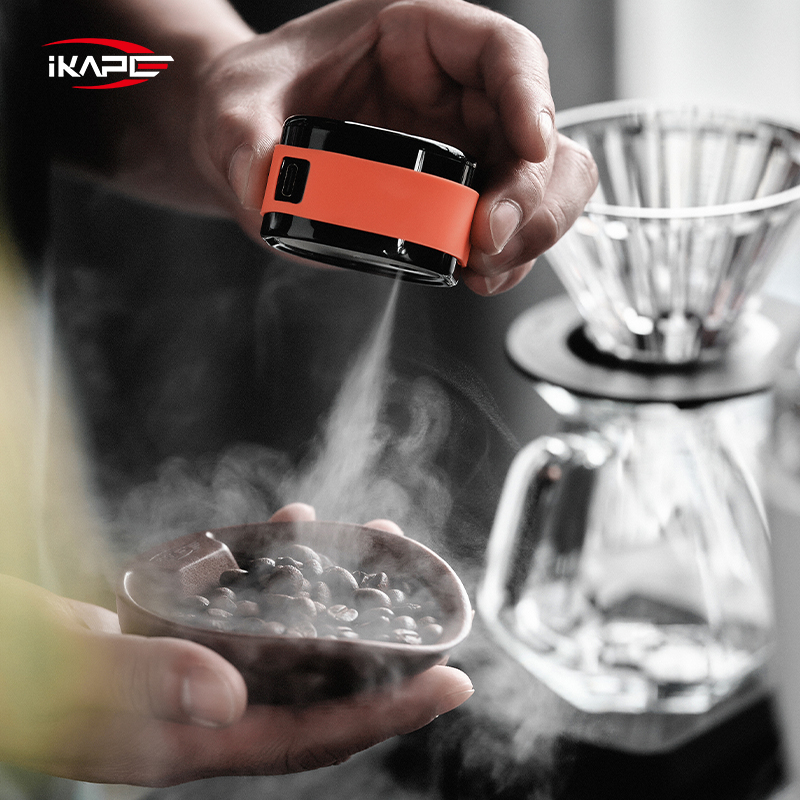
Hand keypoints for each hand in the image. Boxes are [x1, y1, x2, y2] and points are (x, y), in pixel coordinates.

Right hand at [0, 503, 471, 785]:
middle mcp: (200, 708)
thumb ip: (143, 682)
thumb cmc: (10, 673)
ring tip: (369, 544)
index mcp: (189, 741)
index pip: (311, 735)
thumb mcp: (67, 677)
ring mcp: (186, 666)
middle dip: (375, 642)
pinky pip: (240, 599)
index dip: (387, 713)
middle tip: (422, 593)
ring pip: (280, 634)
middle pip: (311, 682)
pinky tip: (287, 528)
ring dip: (329, 592)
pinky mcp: (170, 628)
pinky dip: (271, 564)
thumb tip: (229, 694)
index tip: (451, 682)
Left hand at [190, 0, 597, 294]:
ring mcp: (462, 147)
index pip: (501, 51)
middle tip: (488, 238)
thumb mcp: (237, 108)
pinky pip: (506, 227)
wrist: (245, 142)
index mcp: (416, 35)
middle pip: (539, 133)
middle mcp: (455, 91)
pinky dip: (504, 259)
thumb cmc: (253, 100)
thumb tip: (270, 194)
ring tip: (481, 268)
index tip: (529, 145)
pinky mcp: (454, 198)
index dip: (529, 95)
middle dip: (531, 192)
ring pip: (542, 186)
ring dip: (529, 233)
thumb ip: (248, 143)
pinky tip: (474, 276)